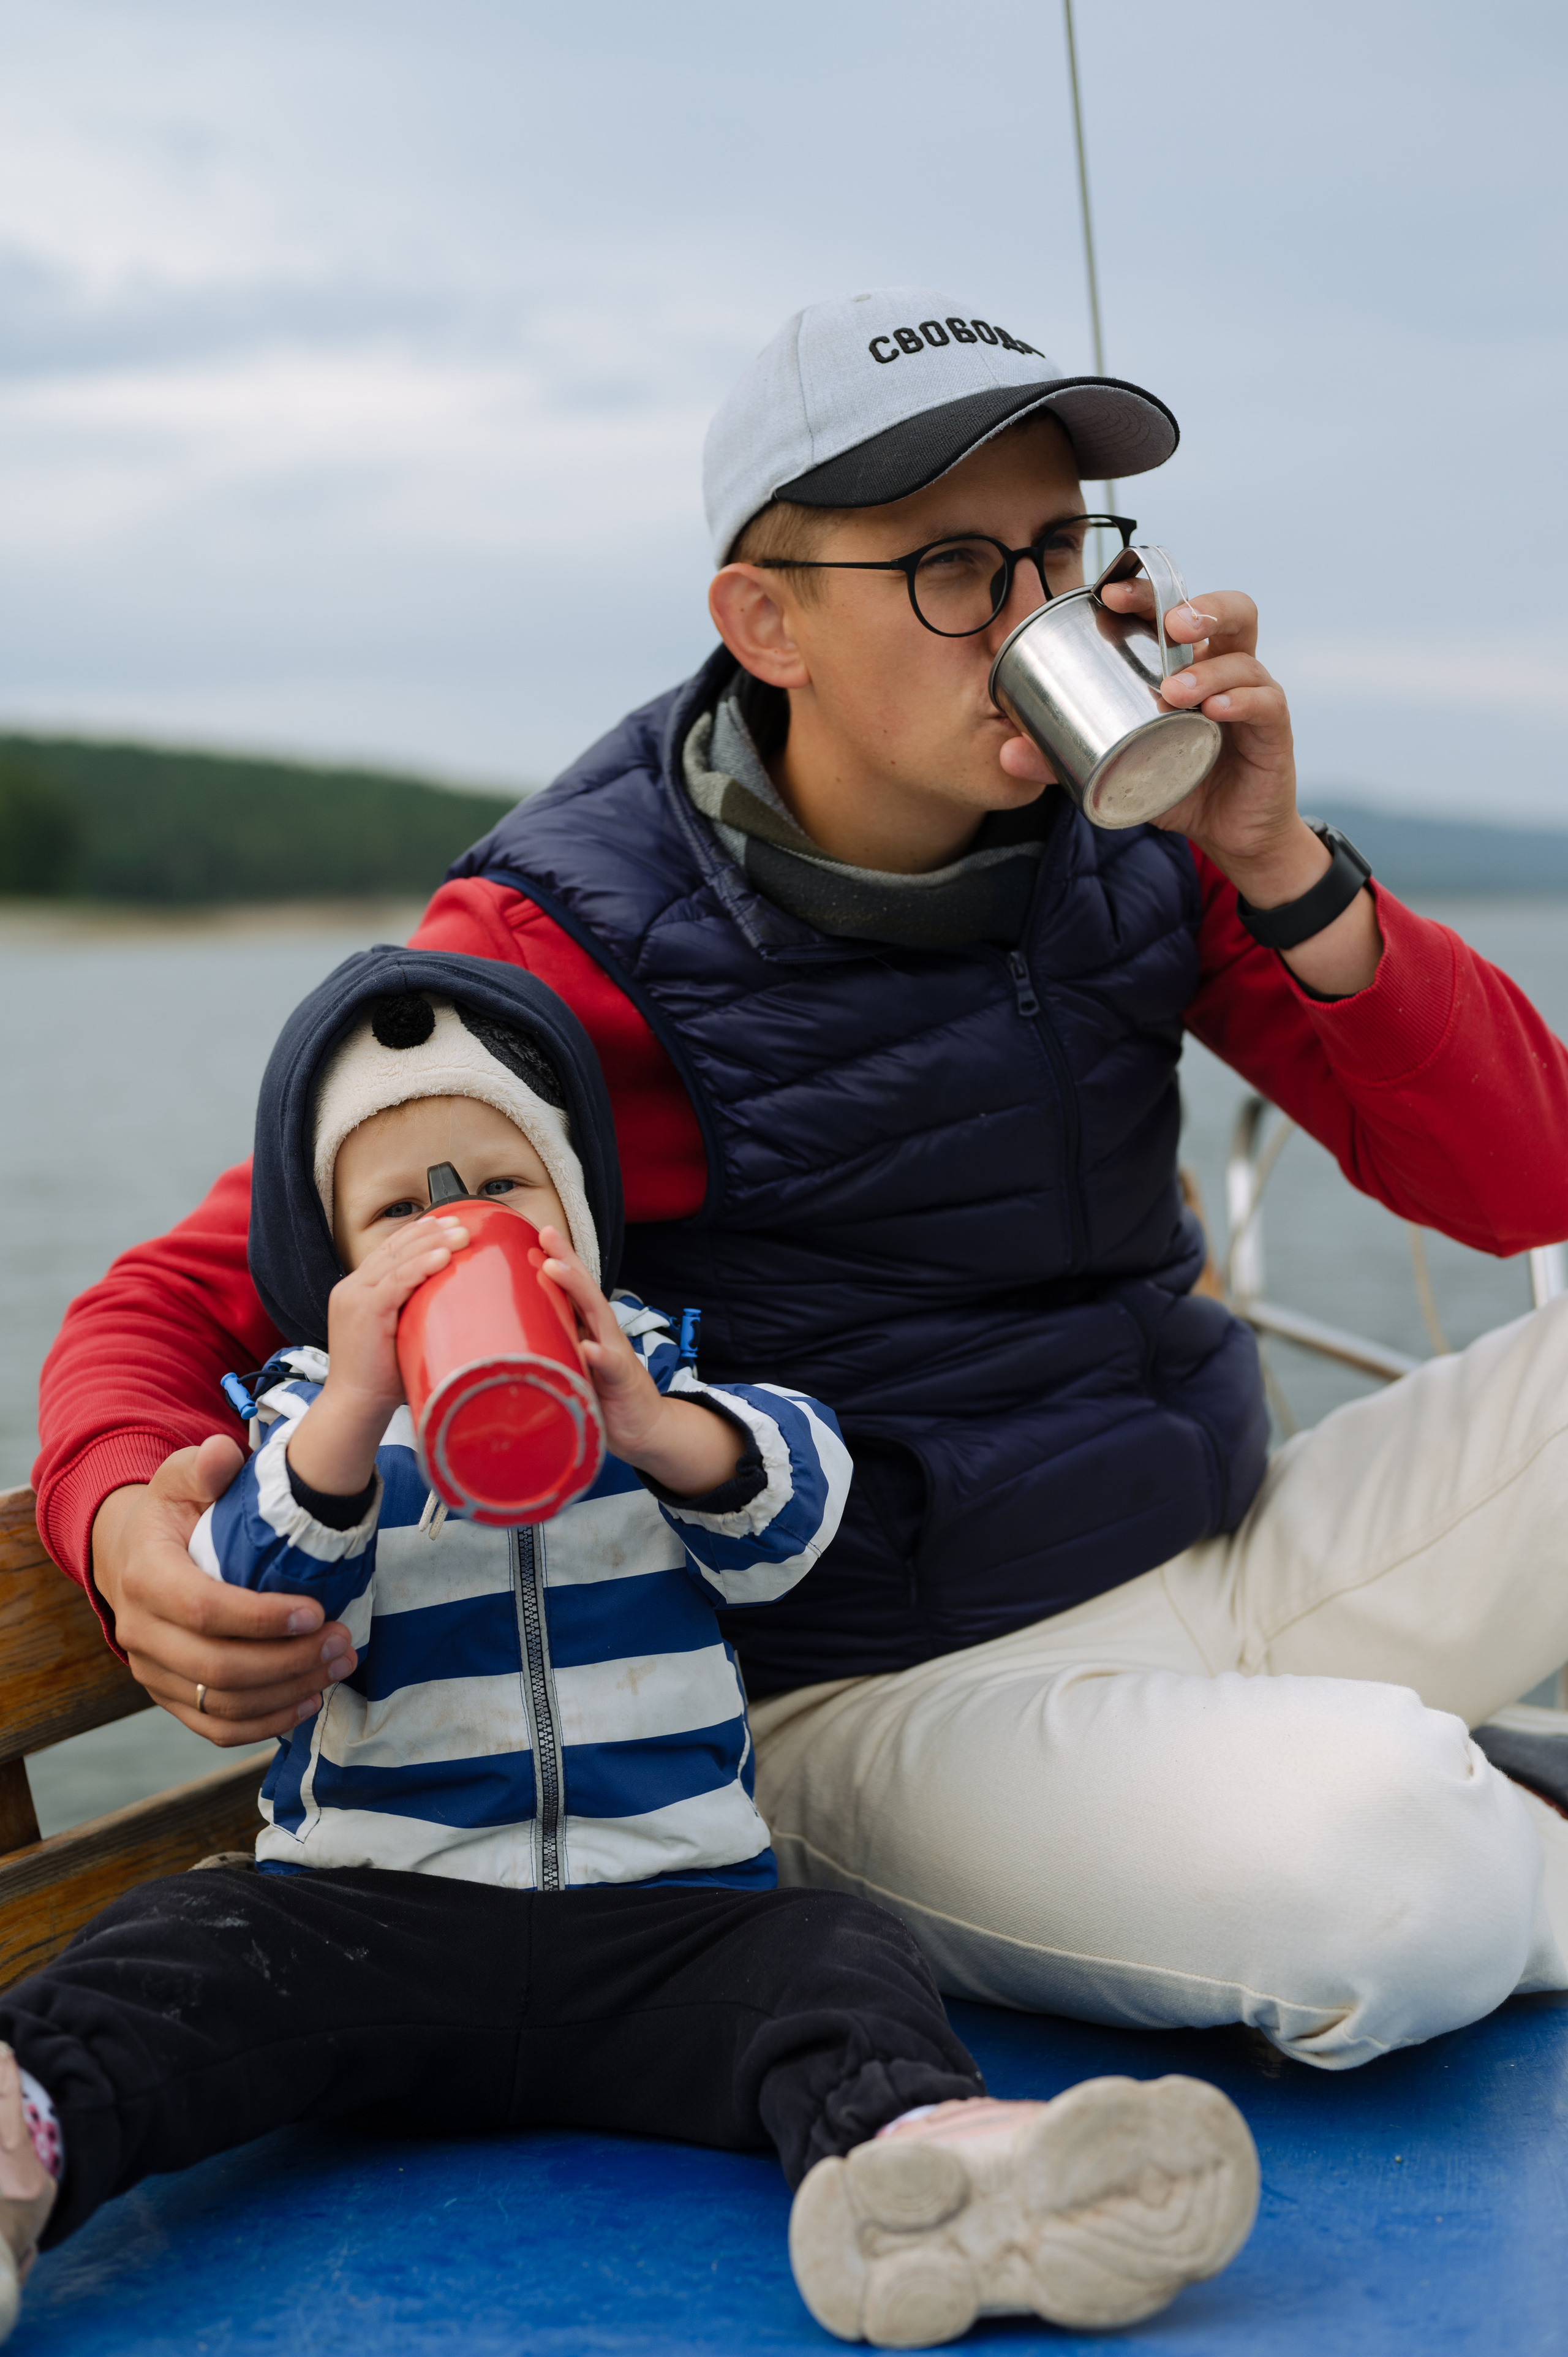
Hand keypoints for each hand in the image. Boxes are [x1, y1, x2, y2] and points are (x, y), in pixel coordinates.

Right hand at [90, 1436, 359, 1746]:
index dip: (263, 1618)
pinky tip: (310, 1701)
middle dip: (289, 1661)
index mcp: (145, 1575)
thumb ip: (204, 1465)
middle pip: (218, 1668)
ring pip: (221, 1704)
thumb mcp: (182, 1477)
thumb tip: (225, 1454)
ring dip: (287, 1693)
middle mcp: (140, 1631)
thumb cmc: (172, 1513)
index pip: (205, 1610)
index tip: (316, 1611)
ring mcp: (152, 1670)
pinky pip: (216, 1727)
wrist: (131, 1554)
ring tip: (339, 1665)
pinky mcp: (169, 1696)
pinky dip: (265, 1723)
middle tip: (343, 1641)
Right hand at [287, 1213, 467, 1497]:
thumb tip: (460, 1307)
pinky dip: (421, 1266)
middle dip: (431, 1232)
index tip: (448, 1223)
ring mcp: (355, 1297)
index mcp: (359, 1290)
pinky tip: (443, 1257)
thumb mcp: (401, 1335)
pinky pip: (395, 1281)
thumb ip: (417, 1314)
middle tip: (463, 1223)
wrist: (356, 1405)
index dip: (419, 1233)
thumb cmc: (384, 1377)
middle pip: (395, 1248)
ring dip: (432, 1243)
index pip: (391, 1251)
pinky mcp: (363, 1311)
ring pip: (397, 1259)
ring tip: (461, 1234)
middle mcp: (353, 1287)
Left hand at [537, 1227, 742, 1495]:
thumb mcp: (574, 1364)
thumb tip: (514, 1332)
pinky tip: (588, 1346)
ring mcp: (615, 1353)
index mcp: (589, 1328)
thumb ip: (556, 1345)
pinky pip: (611, 1366)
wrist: (644, 1428)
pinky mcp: (622, 1381)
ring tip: (554, 1268)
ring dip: (576, 1290)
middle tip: (546, 1234)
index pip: (572, 1288)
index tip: (534, 1233)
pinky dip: (600, 1355)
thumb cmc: (604, 1393)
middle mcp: (604, 1332)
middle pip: (584, 1289)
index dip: (557, 1259)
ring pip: (597, 1316)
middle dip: (566, 1259)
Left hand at [997, 579, 1379, 995]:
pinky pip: (1265, 702)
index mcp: (1188, 662)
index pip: (1175, 607)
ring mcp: (1254, 694)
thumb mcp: (1117, 769)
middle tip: (1165, 624)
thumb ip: (1065, 758)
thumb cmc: (1177, 785)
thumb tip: (1008, 753)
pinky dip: (1241, 700)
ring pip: (1243, 655)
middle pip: (1228, 610)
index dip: (1147, 591)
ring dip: (1207, 667)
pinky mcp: (1272, 730)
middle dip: (1196, 606)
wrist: (1230, 836)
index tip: (1108, 592)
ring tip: (1174, 690)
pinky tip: (1216, 710)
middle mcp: (1225, 667)